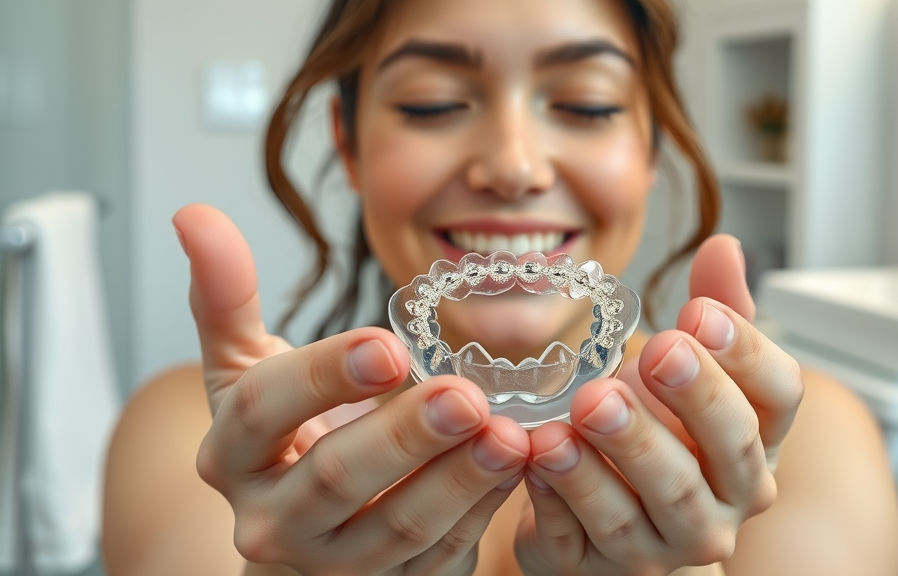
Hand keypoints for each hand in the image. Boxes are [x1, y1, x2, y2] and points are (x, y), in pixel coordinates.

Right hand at [174, 205, 527, 575]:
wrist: (297, 537)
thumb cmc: (278, 440)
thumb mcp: (245, 370)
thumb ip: (225, 297)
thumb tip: (195, 216)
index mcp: (230, 457)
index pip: (262, 413)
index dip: (322, 377)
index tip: (385, 343)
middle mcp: (271, 520)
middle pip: (335, 478)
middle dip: (404, 437)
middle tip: (464, 395)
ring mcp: (331, 566)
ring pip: (397, 527)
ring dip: (459, 479)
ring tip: (508, 434)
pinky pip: (439, 555)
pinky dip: (482, 510)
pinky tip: (514, 464)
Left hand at [513, 234, 803, 574]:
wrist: (609, 526)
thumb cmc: (658, 439)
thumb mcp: (688, 374)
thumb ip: (712, 313)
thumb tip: (724, 246)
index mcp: (753, 442)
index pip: (776, 398)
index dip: (746, 354)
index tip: (698, 312)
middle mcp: (726, 500)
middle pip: (727, 453)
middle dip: (692, 400)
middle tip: (654, 354)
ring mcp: (668, 544)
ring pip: (654, 505)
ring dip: (619, 454)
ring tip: (583, 407)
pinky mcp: (601, 568)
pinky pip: (581, 538)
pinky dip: (559, 498)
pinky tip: (536, 455)